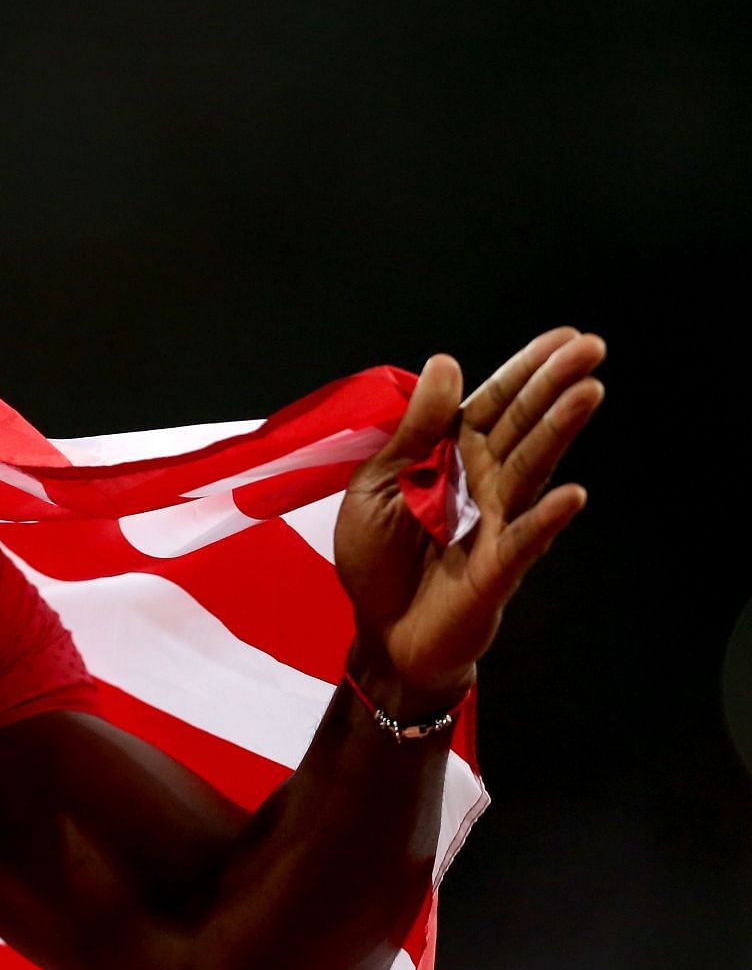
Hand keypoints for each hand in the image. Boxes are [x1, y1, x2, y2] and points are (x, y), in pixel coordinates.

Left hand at [335, 328, 605, 716]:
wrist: (381, 632)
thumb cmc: (378, 559)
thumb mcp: (376, 483)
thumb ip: (412, 430)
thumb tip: (446, 363)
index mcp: (451, 456)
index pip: (494, 403)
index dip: (526, 370)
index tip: (564, 336)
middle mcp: (483, 482)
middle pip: (523, 425)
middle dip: (555, 385)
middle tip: (592, 347)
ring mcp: (496, 522)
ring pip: (532, 468)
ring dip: (560, 430)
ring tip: (589, 392)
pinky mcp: (499, 566)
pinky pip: (526, 538)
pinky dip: (547, 517)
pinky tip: (572, 494)